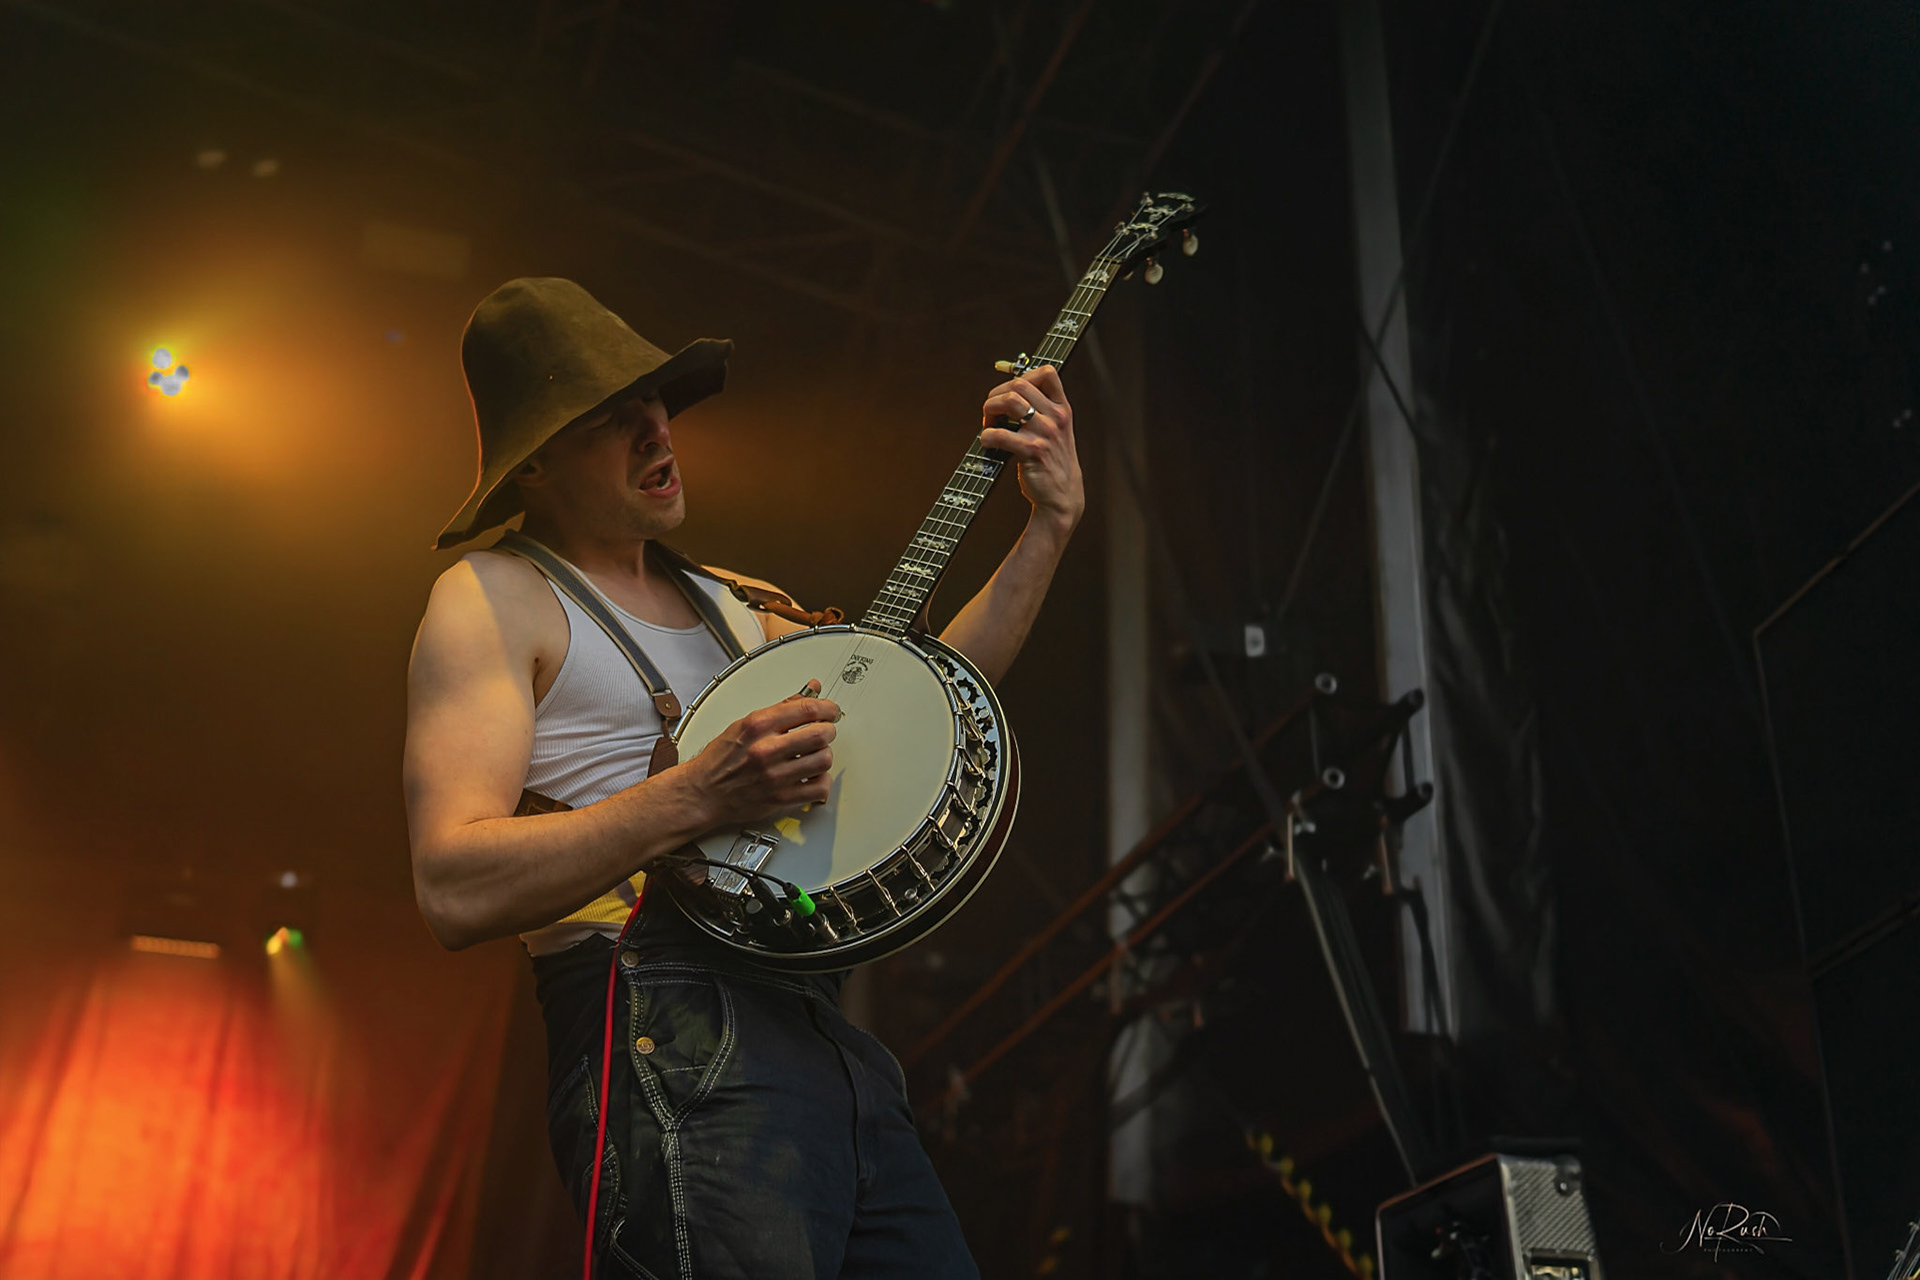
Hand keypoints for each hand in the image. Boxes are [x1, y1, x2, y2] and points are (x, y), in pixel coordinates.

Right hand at [681, 680, 838, 826]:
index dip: (827, 708)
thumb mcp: (745, 723)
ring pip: (823, 760)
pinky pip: (818, 788)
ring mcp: (775, 776)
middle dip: (828, 730)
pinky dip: (821, 782)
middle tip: (825, 731)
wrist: (703, 792)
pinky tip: (813, 776)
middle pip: (821, 734)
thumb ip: (782, 707)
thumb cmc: (721, 759)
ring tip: (815, 754)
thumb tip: (810, 690)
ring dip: (824, 755)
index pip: (807, 709)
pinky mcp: (780, 798)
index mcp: (758, 726)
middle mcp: (766, 750)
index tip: (830, 710)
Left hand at [979, 364, 1084, 530]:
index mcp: (1062, 409)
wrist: (1062, 497)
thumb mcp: (1056, 431)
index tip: (1009, 390)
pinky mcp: (1032, 451)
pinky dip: (986, 436)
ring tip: (988, 424)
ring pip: (1009, 400)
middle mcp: (1056, 417)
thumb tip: (1008, 391)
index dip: (1023, 374)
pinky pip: (1000, 434)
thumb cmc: (1053, 462)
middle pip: (1019, 383)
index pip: (1047, 373)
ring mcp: (1045, 433)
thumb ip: (1041, 411)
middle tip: (991, 413)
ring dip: (990, 410)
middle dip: (997, 394)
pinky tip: (987, 443)